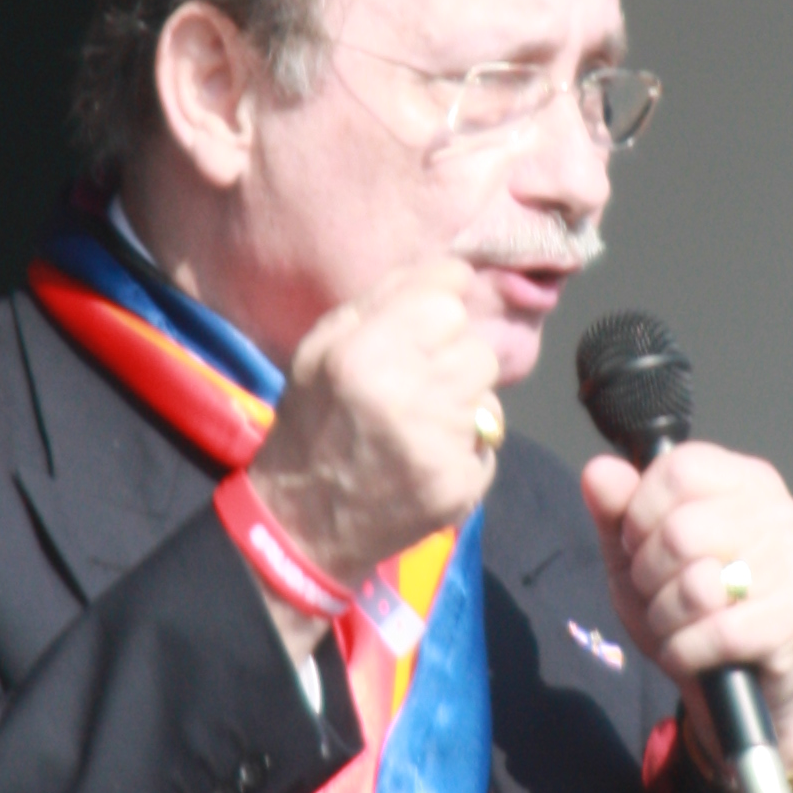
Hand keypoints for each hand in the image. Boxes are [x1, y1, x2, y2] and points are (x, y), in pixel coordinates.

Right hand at [245, 255, 503, 598]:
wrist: (303, 523)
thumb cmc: (312, 422)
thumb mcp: (322, 348)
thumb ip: (384, 300)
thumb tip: (452, 269)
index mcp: (364, 354)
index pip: (448, 300)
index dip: (442, 307)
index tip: (432, 320)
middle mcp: (404, 396)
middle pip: (477, 348)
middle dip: (452, 361)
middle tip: (416, 384)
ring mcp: (436, 445)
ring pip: (488, 394)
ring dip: (463, 403)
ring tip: (421, 422)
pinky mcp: (458, 485)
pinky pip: (488, 442)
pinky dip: (464, 448)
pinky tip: (426, 458)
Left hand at [579, 440, 792, 771]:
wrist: (732, 687)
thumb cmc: (686, 607)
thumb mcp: (638, 554)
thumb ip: (616, 510)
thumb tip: (599, 471)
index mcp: (745, 480)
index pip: (677, 471)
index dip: (639, 516)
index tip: (640, 545)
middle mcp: (779, 513)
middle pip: (681, 532)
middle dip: (648, 576)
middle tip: (658, 593)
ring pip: (697, 587)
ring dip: (665, 618)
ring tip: (675, 623)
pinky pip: (718, 634)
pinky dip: (685, 652)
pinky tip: (690, 652)